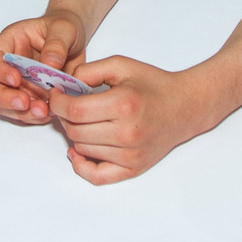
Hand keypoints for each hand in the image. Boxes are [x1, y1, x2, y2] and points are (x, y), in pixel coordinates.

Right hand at [0, 11, 86, 124]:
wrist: (74, 43)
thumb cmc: (63, 31)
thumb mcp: (65, 29)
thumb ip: (57, 45)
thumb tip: (50, 64)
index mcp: (9, 42)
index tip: (15, 80)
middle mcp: (7, 65)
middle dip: (4, 97)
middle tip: (24, 103)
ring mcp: (15, 85)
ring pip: (3, 104)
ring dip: (20, 112)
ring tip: (43, 111)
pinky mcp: (27, 98)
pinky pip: (22, 113)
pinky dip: (32, 117)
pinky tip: (49, 113)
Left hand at [49, 55, 211, 184]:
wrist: (184, 106)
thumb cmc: (153, 85)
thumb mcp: (121, 65)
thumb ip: (89, 71)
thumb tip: (64, 87)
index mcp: (123, 105)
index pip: (74, 111)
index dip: (57, 103)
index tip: (57, 95)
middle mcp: (127, 133)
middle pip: (75, 131)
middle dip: (64, 117)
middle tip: (70, 105)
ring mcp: (130, 154)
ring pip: (82, 149)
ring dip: (76, 134)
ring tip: (86, 120)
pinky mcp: (133, 168)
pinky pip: (96, 176)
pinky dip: (81, 166)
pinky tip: (78, 152)